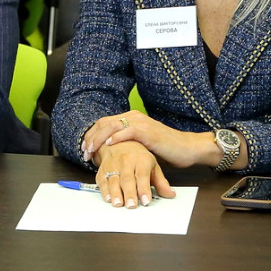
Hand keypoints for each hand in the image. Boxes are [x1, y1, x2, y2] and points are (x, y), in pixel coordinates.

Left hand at [82, 111, 220, 169]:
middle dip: (91, 137)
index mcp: (131, 118)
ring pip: (112, 125)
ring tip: (91, 151)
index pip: (104, 123)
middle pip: (104, 122)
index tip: (84, 149)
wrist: (186, 148)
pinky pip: (128, 131)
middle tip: (84, 152)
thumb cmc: (164, 149)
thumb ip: (126, 144)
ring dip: (99, 139)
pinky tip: (109, 146)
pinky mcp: (148, 131)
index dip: (91, 135)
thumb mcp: (141, 145)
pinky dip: (116, 137)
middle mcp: (134, 116)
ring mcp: (141, 122)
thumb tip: (108, 154)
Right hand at [95, 140, 175, 207]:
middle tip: (132, 205)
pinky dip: (104, 190)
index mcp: (141, 159)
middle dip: (129, 193)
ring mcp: (113, 164)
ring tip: (119, 204)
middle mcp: (127, 160)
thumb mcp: (152, 166)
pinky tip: (108, 198)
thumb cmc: (138, 157)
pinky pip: (102, 180)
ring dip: (115, 193)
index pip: (143, 175)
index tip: (146, 201)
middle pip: (127, 178)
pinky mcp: (103, 169)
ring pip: (114, 180)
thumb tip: (170, 194)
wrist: (120, 142)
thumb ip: (160, 182)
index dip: (144, 189)